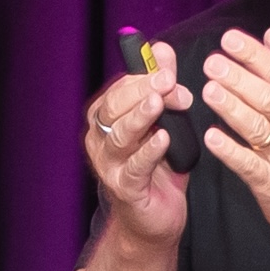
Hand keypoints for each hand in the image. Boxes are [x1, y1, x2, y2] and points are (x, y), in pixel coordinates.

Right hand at [83, 50, 192, 249]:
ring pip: (120, 136)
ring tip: (159, 103)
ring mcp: (109, 166)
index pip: (118, 89)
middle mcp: (100, 140)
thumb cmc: (158, 168)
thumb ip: (162, 86)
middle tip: (168, 81)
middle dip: (142, 91)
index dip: (143, 77)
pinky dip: (148, 152)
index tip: (169, 70)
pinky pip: (134, 167)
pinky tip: (163, 139)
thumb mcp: (164, 122)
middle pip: (114, 109)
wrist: (154, 220)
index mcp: (105, 120)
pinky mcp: (124, 189)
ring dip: (140, 117)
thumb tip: (161, 50)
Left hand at [200, 26, 269, 246]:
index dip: (254, 54)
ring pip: (258, 127)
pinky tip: (212, 138)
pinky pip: (250, 166)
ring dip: (232, 108)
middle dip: (238, 78)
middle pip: (268, 97)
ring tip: (208, 91)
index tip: (229, 38)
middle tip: (211, 63)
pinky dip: (231, 151)